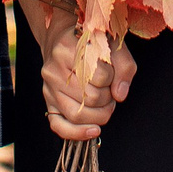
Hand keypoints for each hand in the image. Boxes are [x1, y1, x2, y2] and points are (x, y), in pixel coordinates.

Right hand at [34, 14, 135, 139]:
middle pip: (90, 98)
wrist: (62, 38)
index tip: (112, 71)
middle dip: (108, 99)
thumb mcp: (112, 43)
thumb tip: (120, 95)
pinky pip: (58, 125)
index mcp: (68, 48)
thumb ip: (124, 66)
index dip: (113, 78)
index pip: (100, 75)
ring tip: (105, 104)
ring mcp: (48, 87)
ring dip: (99, 115)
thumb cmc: (90, 42)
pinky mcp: (48, 101)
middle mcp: (54, 69)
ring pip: (77, 115)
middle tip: (110, 89)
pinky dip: (76, 133)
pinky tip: (93, 131)